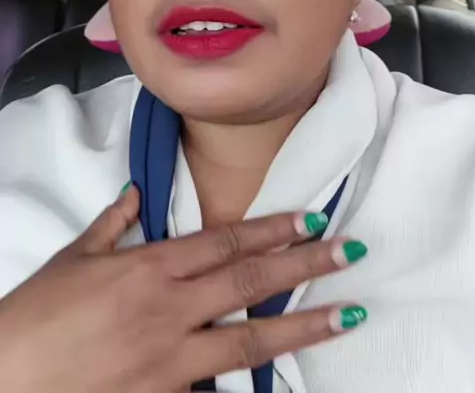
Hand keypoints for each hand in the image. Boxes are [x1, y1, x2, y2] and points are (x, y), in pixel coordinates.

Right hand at [0, 186, 366, 391]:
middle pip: (249, 280)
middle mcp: (169, 307)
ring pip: (250, 336)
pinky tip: (288, 380)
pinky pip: (220, 389)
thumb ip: (114, 224)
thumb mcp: (74, 258)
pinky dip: (255, 384)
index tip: (310, 217)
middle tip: (349, 250)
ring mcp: (172, 357)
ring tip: (349, 313)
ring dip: (304, 323)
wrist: (9, 379)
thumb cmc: (36, 315)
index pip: (224, 240)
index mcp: (149, 266)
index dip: (271, 228)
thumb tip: (138, 193)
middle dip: (305, 263)